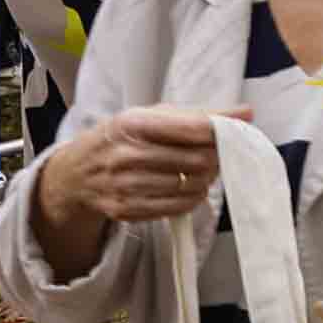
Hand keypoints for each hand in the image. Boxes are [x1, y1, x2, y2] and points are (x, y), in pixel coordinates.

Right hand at [55, 105, 249, 226]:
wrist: (75, 172)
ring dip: (207, 179)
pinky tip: (188, 188)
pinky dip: (192, 198)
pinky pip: (177, 207)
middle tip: (217, 155)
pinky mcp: (125, 210)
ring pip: (191, 186)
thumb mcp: (153, 116)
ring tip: (201, 171)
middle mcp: (125, 155)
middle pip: (198, 160)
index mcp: (133, 123)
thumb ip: (201, 114)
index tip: (231, 132)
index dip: (220, 132)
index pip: (193, 128)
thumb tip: (247, 112)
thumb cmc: (124, 138)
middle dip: (217, 158)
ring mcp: (123, 186)